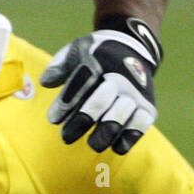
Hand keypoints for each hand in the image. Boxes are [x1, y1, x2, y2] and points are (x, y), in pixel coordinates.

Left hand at [40, 15, 162, 154]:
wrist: (133, 48)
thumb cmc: (96, 54)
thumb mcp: (77, 50)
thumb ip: (60, 66)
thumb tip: (45, 82)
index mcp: (99, 62)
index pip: (79, 86)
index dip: (64, 105)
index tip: (54, 119)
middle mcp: (119, 78)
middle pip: (97, 103)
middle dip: (79, 123)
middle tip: (66, 137)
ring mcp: (135, 94)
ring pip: (117, 119)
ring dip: (102, 135)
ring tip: (92, 143)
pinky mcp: (148, 107)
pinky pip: (139, 128)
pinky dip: (127, 139)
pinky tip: (114, 146)